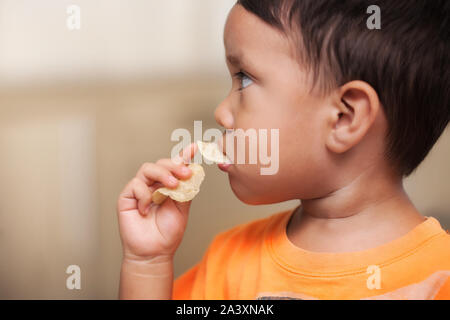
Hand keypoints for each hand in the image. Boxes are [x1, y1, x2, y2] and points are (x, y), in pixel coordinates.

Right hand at [117, 143, 197, 261]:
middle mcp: (154, 184)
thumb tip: (192, 171)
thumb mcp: (183, 208)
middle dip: (174, 165)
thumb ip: (185, 189)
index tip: (195, 147)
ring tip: (172, 185)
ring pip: (148, 169)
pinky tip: (148, 208)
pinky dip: (145, 195)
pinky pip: (135, 185)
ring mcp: (140, 189)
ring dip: (162, 174)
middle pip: (161, 164)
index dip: (184, 155)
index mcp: (168, 185)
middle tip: (185, 173)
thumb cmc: (168, 233)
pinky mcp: (127, 197)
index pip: (176, 167)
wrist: (154, 252)